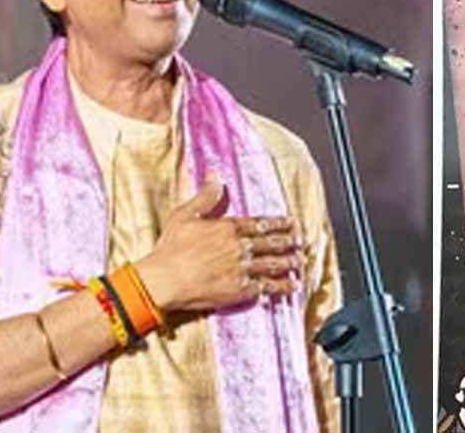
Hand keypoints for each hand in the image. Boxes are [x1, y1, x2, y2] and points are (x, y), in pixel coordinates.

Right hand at [135, 171, 304, 312]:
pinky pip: (266, 287)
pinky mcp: (239, 290)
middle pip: (271, 243)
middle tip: (301, 241)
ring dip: (289, 262)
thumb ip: (206, 196)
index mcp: (229, 228)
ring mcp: (241, 269)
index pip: (261, 223)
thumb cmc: (170, 248)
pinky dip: (281, 286)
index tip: (292, 223)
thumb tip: (216, 174)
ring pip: (272, 264)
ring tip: (299, 261)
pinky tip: (292, 286)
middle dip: (288, 241)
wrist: (163, 280)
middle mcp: (239, 247)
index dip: (279, 223)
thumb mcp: (185, 214)